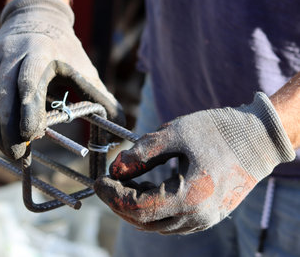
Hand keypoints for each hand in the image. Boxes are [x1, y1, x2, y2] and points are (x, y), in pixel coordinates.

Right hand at [0, 0, 123, 158]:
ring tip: (5, 152)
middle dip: (9, 129)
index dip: (28, 111)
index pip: (28, 82)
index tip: (31, 136)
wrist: (35, 18)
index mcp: (40, 52)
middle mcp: (10, 53)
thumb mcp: (85, 69)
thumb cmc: (64, 50)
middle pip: (2, 95)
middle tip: (19, 156)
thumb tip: (121, 132)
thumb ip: (103, 99)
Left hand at [95, 93, 294, 233]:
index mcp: (189, 198)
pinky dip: (152, 208)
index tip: (98, 180)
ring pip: (156, 224)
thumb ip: (141, 153)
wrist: (258, 138)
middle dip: (119, 203)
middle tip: (107, 182)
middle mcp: (197, 217)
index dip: (112, 195)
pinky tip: (145, 187)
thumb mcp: (174, 134)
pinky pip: (171, 220)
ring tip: (124, 181)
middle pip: (143, 221)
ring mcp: (204, 220)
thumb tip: (115, 168)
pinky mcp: (208, 215)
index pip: (137, 208)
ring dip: (135, 206)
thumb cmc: (218, 131)